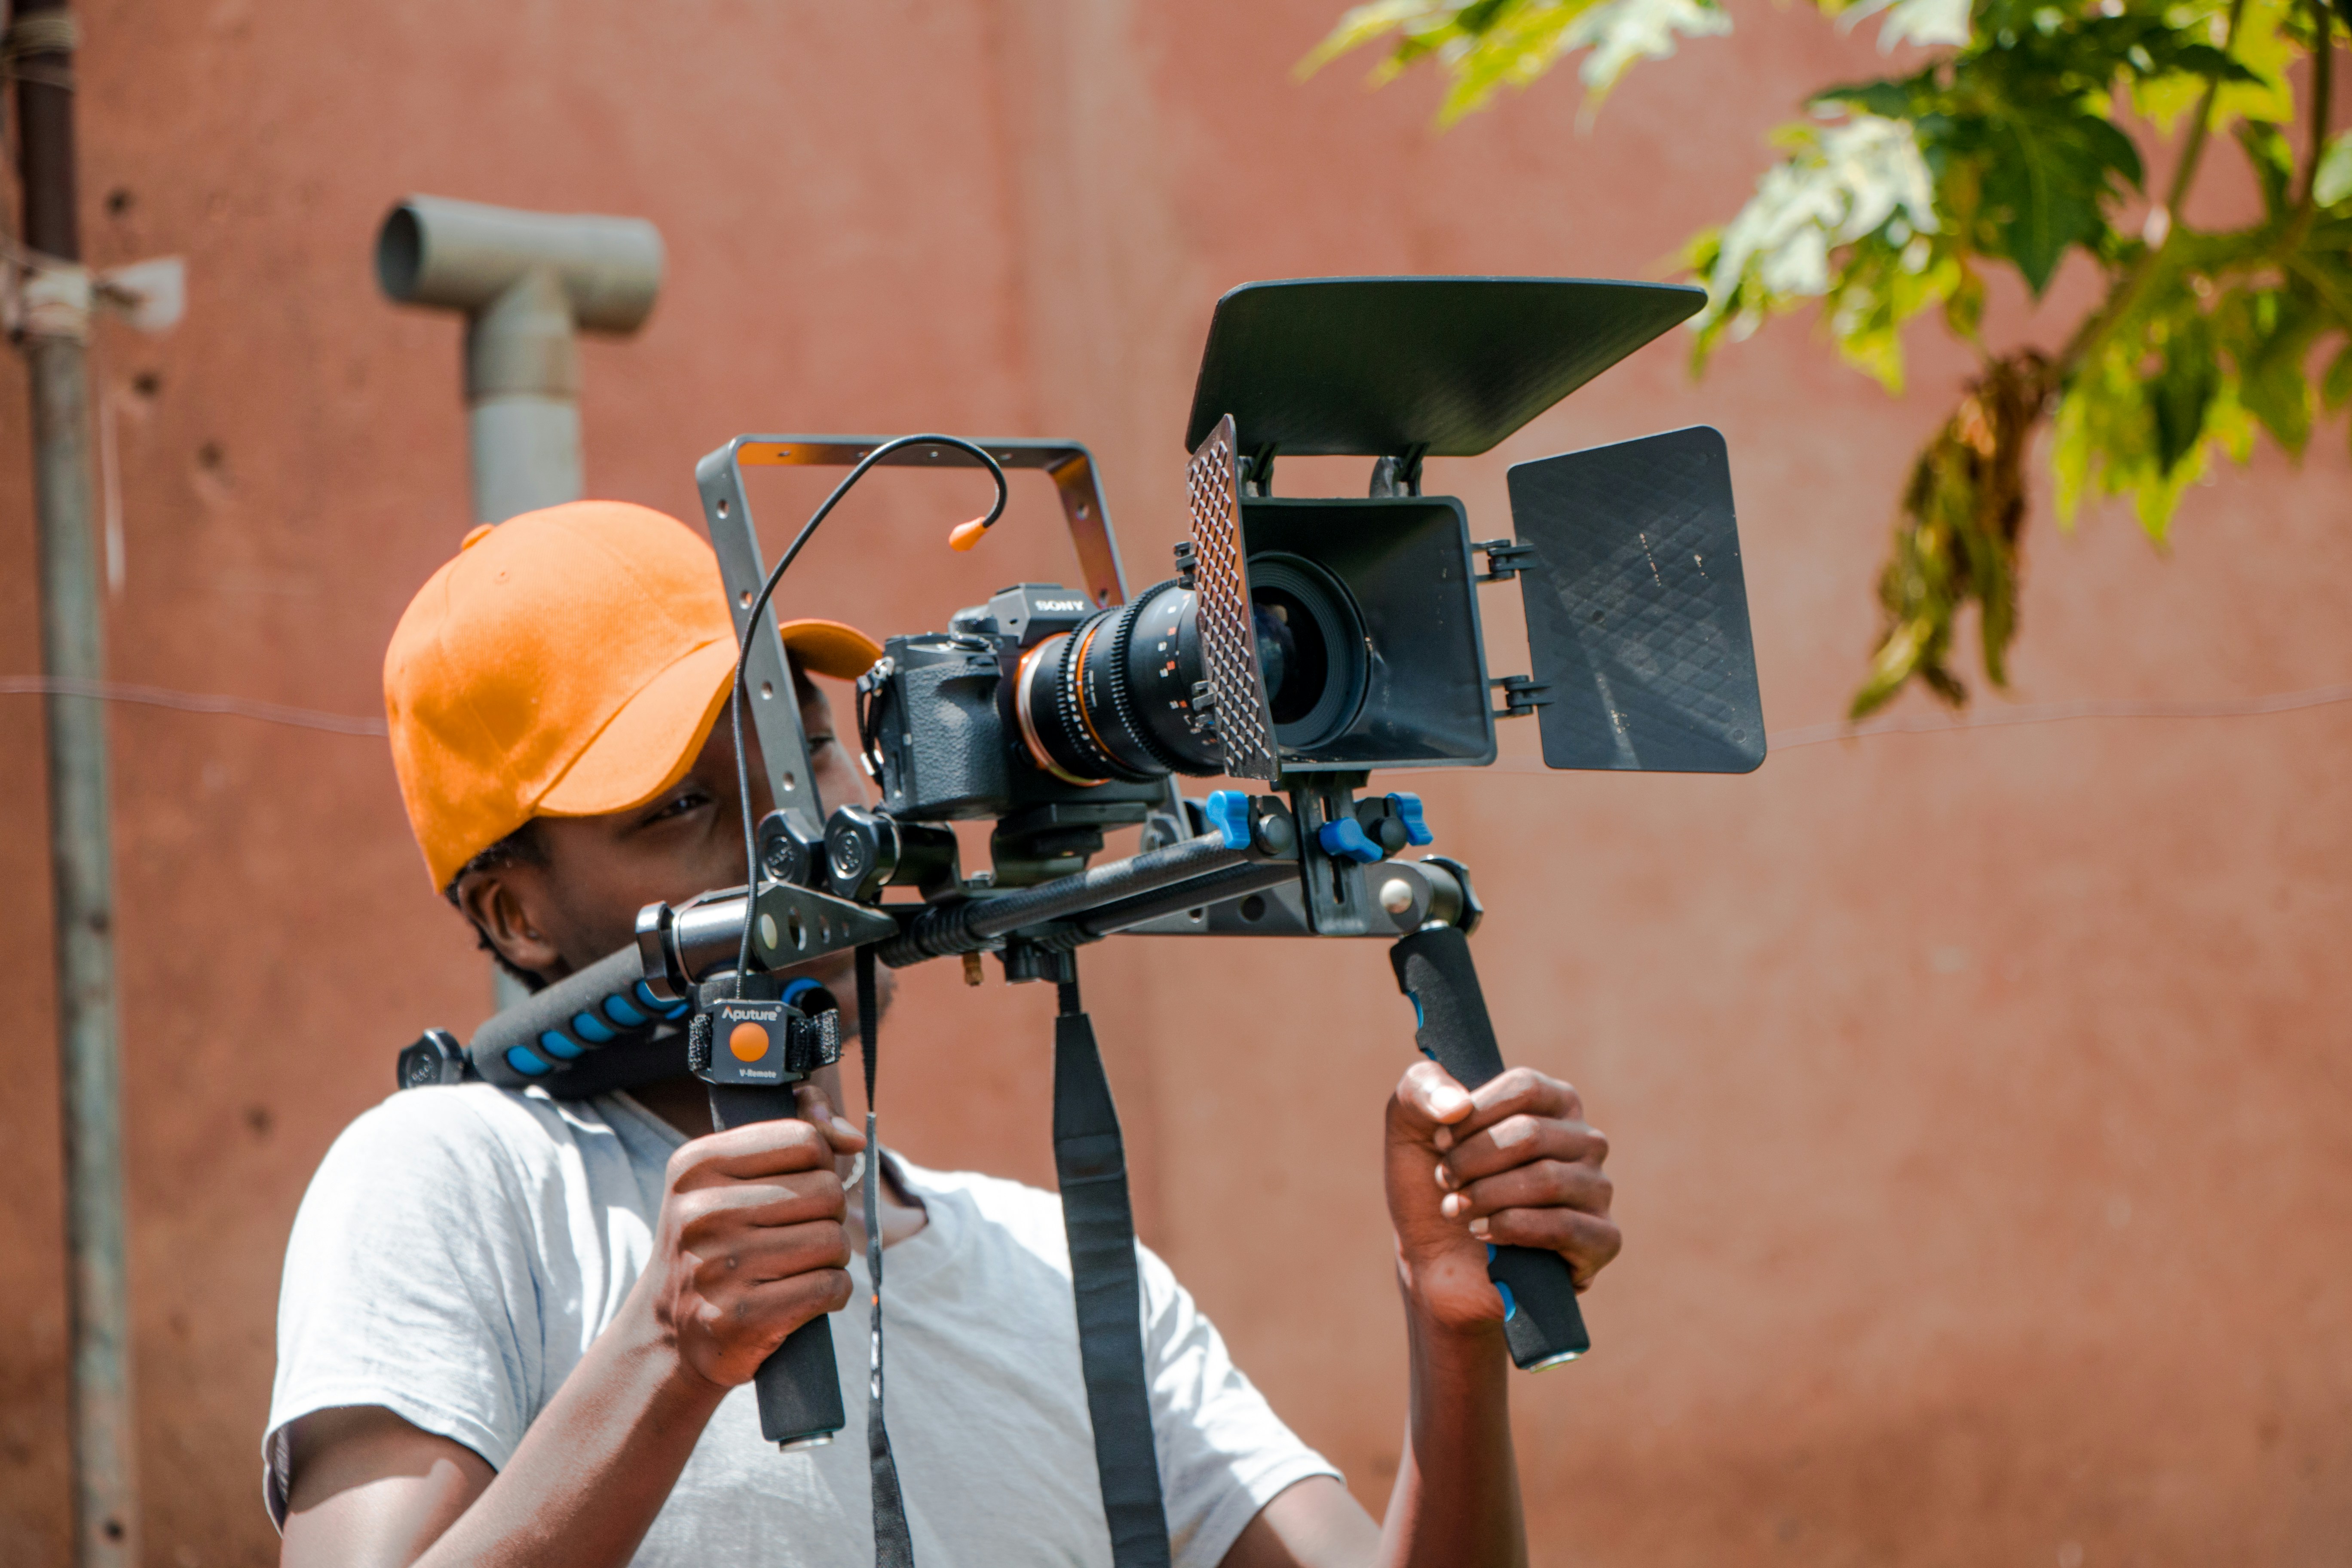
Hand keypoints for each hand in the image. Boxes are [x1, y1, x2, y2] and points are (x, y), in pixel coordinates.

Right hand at [635, 1094, 863, 1388]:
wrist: (670, 1335)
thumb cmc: (718, 1244)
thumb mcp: (732, 1178)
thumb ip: (799, 1137)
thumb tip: (855, 1136)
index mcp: (697, 1165)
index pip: (805, 1140)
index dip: (820, 1165)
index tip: (800, 1189)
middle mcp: (702, 1212)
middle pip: (827, 1191)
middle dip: (830, 1215)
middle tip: (801, 1234)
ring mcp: (719, 1268)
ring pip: (834, 1240)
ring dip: (833, 1257)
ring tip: (800, 1266)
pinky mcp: (743, 1318)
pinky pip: (830, 1287)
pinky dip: (833, 1292)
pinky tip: (804, 1297)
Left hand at [1385, 1061, 1618, 1337]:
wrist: (1441, 1261)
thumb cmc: (1432, 1183)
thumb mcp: (1410, 1124)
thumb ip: (1422, 1088)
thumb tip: (1455, 1104)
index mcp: (1553, 1101)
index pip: (1525, 1087)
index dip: (1473, 1116)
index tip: (1439, 1140)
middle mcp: (1585, 1140)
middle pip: (1531, 1134)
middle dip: (1472, 1161)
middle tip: (1444, 1181)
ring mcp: (1597, 1189)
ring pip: (1546, 1180)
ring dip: (1485, 1196)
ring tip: (1454, 1209)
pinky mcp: (1602, 1239)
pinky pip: (1564, 1226)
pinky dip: (1513, 1228)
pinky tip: (1483, 1232)